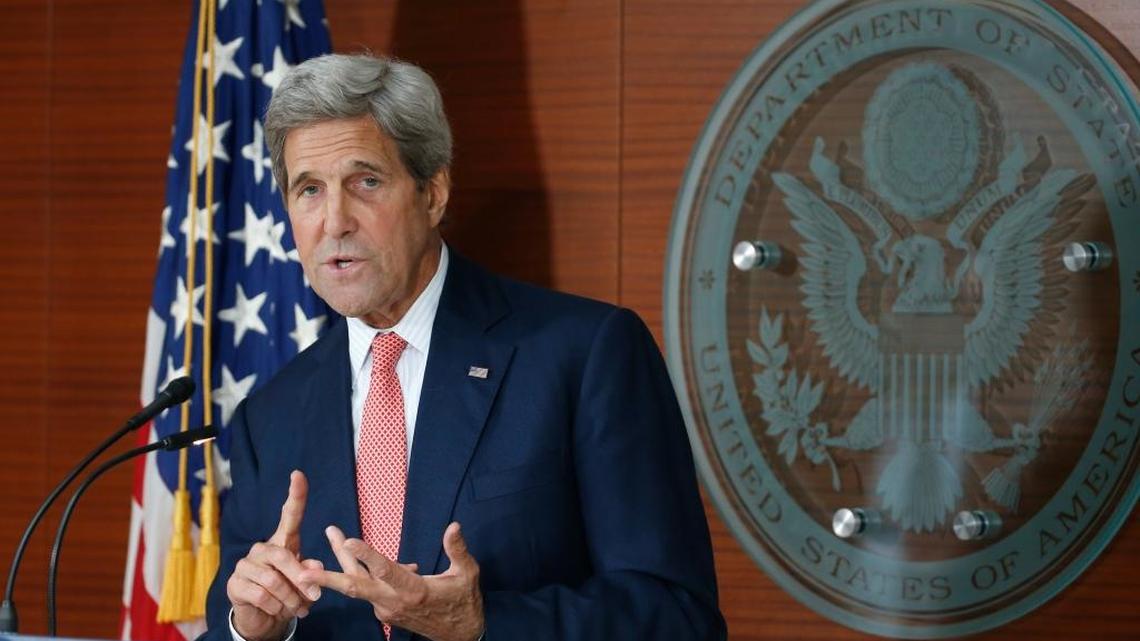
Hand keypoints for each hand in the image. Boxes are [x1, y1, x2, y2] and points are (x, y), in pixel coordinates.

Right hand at [227, 470, 323, 640]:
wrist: (263, 618)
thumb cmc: (287, 594)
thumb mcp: (304, 584)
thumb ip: (311, 573)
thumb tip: (314, 567)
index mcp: (282, 542)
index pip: (289, 515)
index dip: (295, 495)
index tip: (298, 474)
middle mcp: (261, 549)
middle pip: (283, 556)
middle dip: (301, 579)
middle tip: (315, 596)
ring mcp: (245, 565)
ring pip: (273, 581)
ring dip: (290, 599)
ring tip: (299, 609)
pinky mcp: (234, 584)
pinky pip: (261, 596)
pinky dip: (275, 607)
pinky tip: (277, 611)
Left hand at [303, 522, 483, 640]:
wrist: (460, 635)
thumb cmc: (464, 602)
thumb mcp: (467, 574)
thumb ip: (457, 549)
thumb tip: (453, 525)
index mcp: (414, 591)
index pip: (385, 571)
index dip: (366, 555)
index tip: (348, 540)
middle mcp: (394, 602)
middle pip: (355, 587)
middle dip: (327, 578)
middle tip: (302, 568)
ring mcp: (387, 610)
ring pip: (359, 585)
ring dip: (342, 564)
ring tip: (332, 535)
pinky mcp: (385, 613)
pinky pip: (371, 589)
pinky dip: (367, 571)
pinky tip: (368, 557)